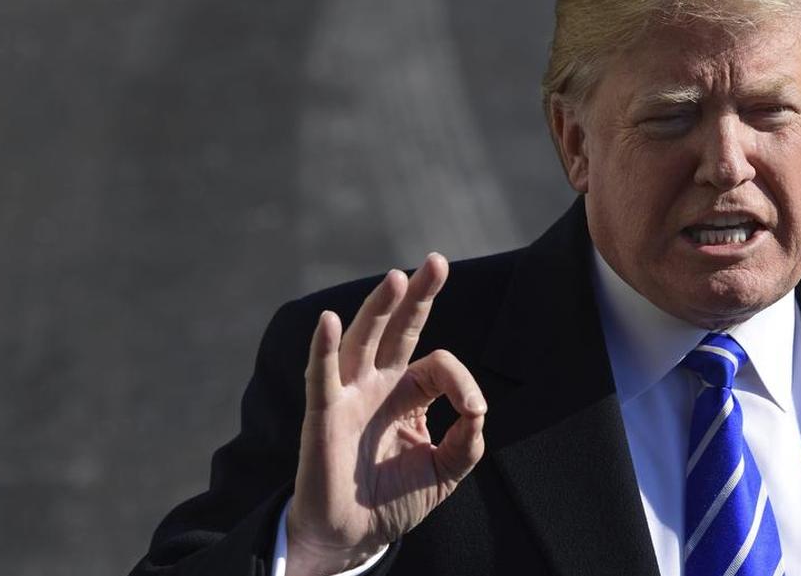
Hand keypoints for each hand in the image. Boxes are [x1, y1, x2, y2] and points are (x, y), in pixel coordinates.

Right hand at [285, 253, 486, 575]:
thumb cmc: (394, 501)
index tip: (474, 412)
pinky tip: (330, 321)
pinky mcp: (324, 416)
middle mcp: (377, 385)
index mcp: (407, 393)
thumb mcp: (446, 471)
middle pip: (397, 329)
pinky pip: (322, 376)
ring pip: (363, 341)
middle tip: (437, 262)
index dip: (462, 381)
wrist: (354, 538)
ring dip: (379, 308)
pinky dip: (324, 348)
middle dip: (417, 295)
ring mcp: (349, 395)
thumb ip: (468, 441)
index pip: (438, 363)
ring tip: (397, 277)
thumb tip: (478, 410)